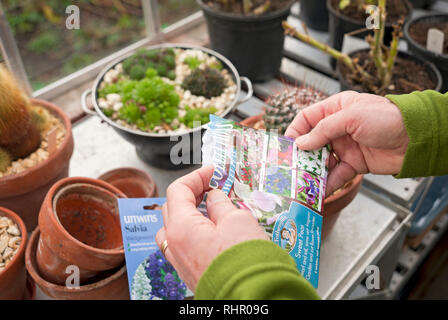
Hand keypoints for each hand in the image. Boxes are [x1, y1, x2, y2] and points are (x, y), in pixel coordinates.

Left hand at [156, 166, 267, 290]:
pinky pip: (181, 244)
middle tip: (211, 185)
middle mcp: (174, 244)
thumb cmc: (245, 260)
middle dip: (191, 192)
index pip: (178, 191)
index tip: (212, 171)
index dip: (196, 176)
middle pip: (172, 207)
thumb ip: (220, 204)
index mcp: (181, 227)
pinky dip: (191, 230)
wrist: (252, 296)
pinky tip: (208, 228)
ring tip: (208, 206)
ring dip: (188, 212)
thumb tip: (214, 197)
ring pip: (173, 227)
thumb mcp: (237, 220)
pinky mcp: (189, 271)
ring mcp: (180, 260)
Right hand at [285, 91, 408, 195]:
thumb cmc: (386, 118)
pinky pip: (336, 174)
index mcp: (335, 109)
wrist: (415, 138)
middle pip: (311, 143)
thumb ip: (323, 130)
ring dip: (312, 172)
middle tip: (290, 169)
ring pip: (321, 161)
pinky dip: (328, 183)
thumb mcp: (351, 117)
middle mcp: (337, 128)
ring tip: (302, 183)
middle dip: (301, 156)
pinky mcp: (354, 164)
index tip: (286, 147)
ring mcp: (345, 147)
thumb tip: (300, 144)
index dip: (294, 131)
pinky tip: (320, 191)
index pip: (306, 119)